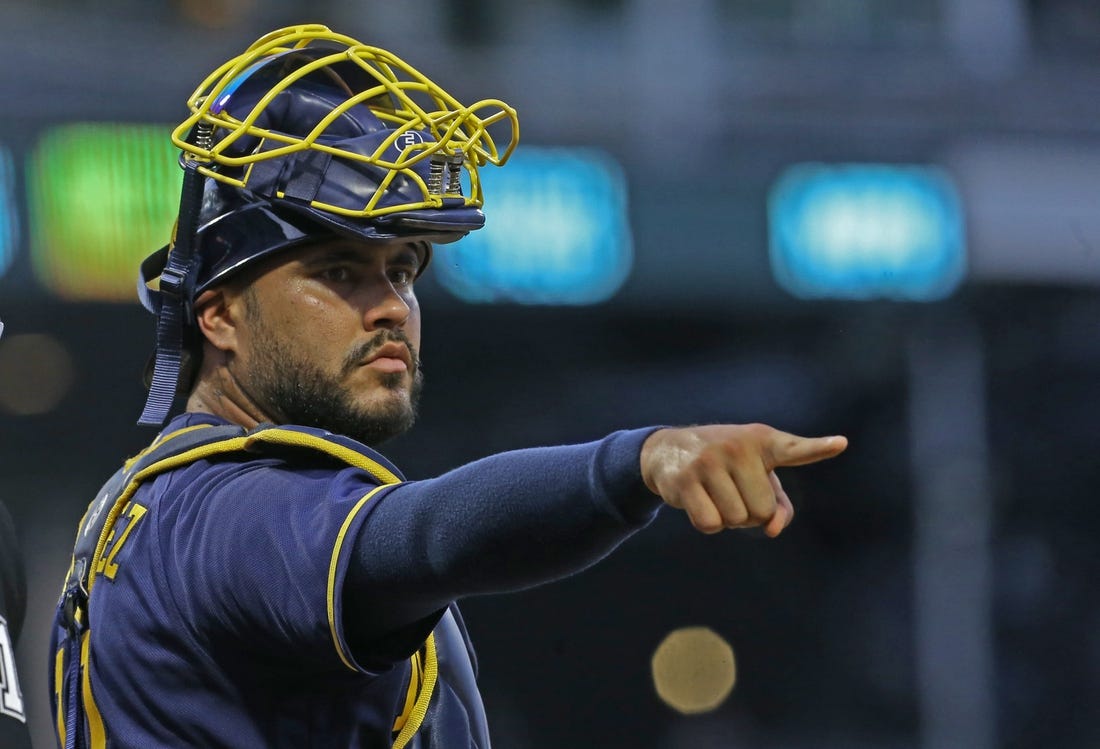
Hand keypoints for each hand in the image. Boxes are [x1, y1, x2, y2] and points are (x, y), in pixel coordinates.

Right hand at [640, 423, 846, 536]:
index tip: (841, 444)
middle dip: (749, 512)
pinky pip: (711, 524)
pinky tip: (698, 501)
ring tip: (715, 493)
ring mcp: (710, 461)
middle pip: (762, 511)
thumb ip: (779, 505)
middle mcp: (737, 447)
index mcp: (763, 441)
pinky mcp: (685, 480)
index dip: (818, 448)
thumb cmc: (725, 466)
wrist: (668, 449)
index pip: (794, 448)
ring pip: (736, 520)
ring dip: (728, 518)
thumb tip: (772, 530)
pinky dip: (708, 522)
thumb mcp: (756, 476)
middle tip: (732, 491)